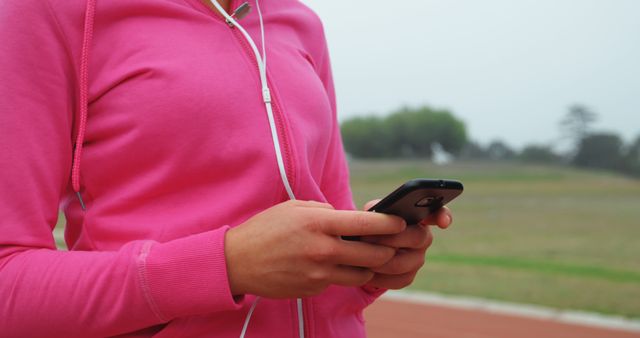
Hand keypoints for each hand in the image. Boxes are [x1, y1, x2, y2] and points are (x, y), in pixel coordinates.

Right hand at [224, 200, 405, 297]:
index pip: (366, 225)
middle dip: (386, 249)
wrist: (237, 262)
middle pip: (373, 255)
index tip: (400, 222)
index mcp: (318, 224)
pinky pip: (338, 282)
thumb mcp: (295, 208)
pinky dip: (341, 274)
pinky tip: (330, 265)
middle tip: (388, 244)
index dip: (389, 224)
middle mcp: (322, 250)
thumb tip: (350, 218)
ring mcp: (318, 274)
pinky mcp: (313, 289)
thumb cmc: (266, 229)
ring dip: (367, 266)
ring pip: (361, 274)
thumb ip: (325, 211)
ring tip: (363, 256)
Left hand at [360, 199, 452, 289]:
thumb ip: (378, 210)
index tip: (444, 222)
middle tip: (367, 237)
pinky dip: (378, 276)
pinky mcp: (408, 276)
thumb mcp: (371, 212)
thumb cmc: (369, 225)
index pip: (437, 213)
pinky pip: (397, 280)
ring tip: (362, 254)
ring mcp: (418, 258)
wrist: (360, 249)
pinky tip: (366, 270)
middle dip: (389, 238)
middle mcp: (423, 237)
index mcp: (417, 216)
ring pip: (403, 263)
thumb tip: (381, 218)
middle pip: (417, 238)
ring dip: (379, 260)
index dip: (443, 216)